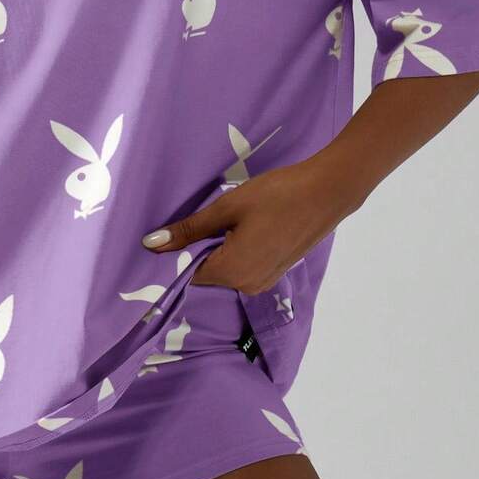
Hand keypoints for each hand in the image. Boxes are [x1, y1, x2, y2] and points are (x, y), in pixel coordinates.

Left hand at [141, 159, 360, 291]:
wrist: (327, 192)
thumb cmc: (276, 195)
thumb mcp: (227, 207)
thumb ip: (190, 230)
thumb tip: (151, 245)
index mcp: (231, 272)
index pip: (187, 275)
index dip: (176, 255)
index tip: (169, 234)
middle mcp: (246, 285)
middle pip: (207, 273)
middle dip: (198, 250)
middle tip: (198, 218)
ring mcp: (264, 281)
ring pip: (226, 270)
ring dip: (218, 249)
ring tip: (221, 218)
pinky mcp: (276, 272)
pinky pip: (244, 267)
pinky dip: (236, 251)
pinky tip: (241, 226)